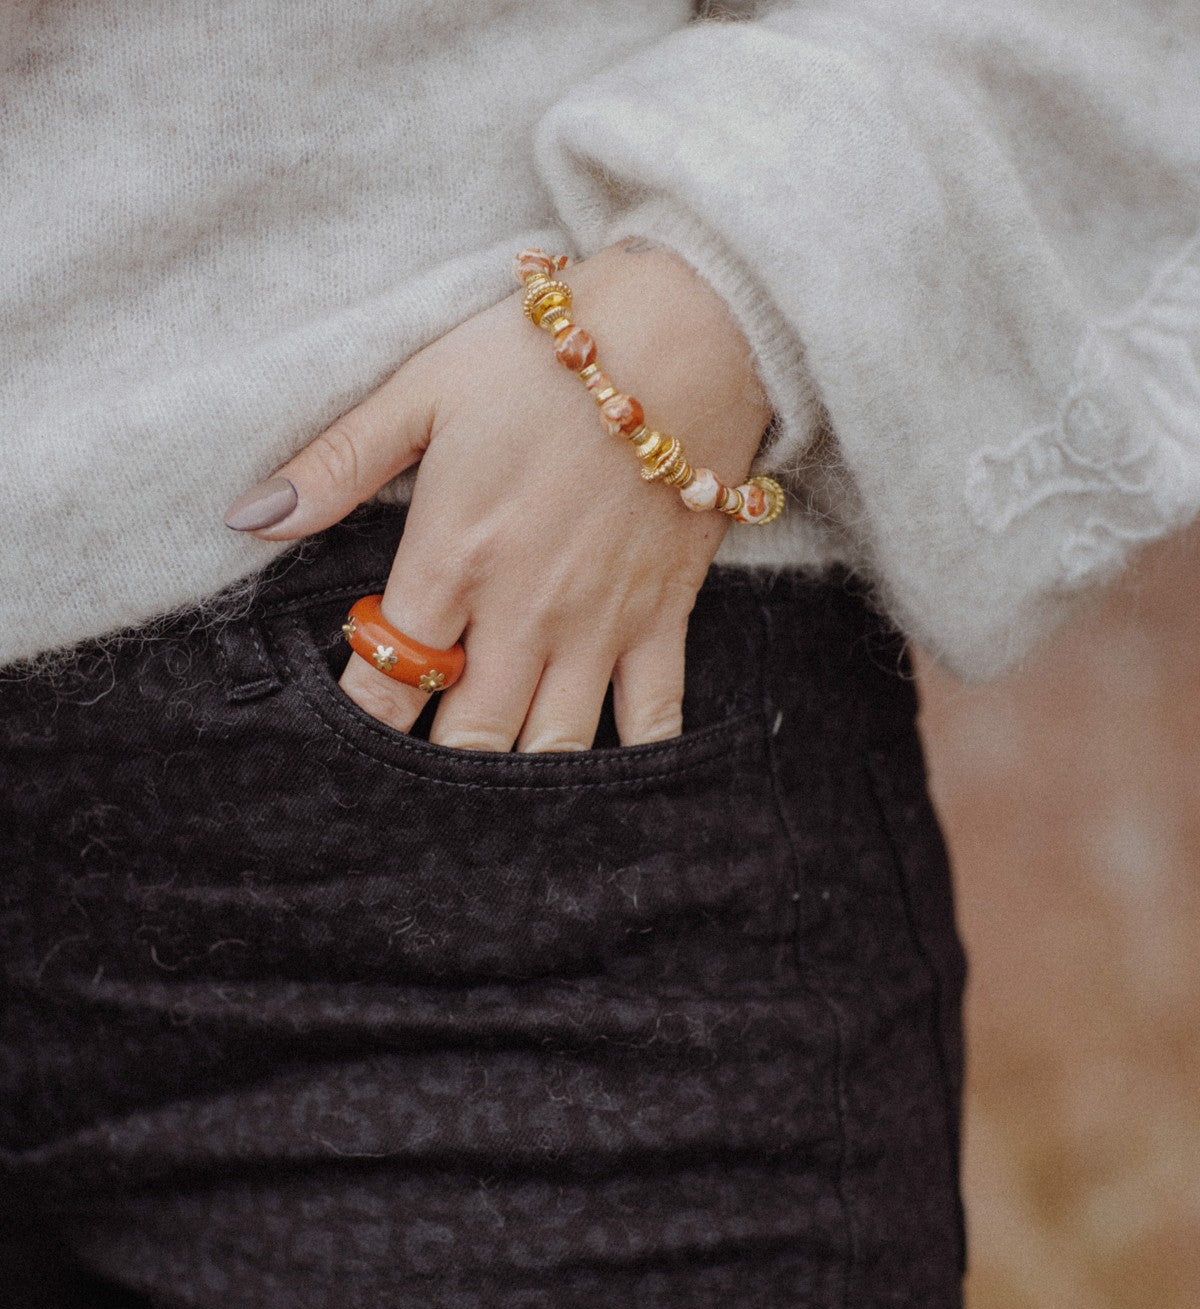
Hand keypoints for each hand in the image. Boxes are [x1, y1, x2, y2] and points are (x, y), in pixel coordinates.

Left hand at [223, 240, 772, 750]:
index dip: (360, 722)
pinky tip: (604, 781)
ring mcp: (599, 623)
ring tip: (496, 789)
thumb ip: (336, 463)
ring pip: (554, 745)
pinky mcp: (664, 618)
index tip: (346, 740)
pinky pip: (654, 718)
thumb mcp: (423, 389)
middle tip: (419, 779)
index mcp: (453, 558)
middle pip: (470, 739)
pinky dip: (632, 759)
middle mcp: (524, 611)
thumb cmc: (543, 358)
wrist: (685, 332)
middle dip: (438, 770)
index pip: (387, 680)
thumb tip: (249, 517)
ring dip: (522, 777)